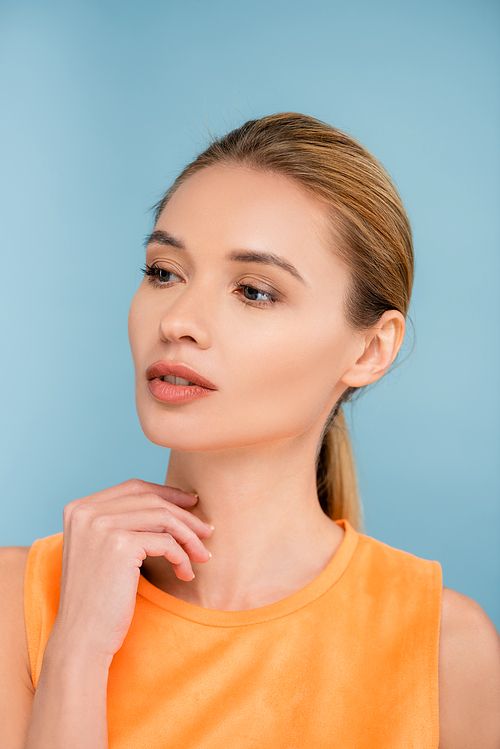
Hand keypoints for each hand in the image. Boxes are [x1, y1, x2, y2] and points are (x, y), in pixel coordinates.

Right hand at [48, 479, 212, 667]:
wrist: (81, 638)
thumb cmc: (97, 599)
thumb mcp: (102, 550)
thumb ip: (122, 522)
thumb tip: (171, 503)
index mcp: (79, 508)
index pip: (133, 487)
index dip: (167, 493)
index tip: (191, 503)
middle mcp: (86, 511)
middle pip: (151, 500)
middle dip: (184, 515)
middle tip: (206, 531)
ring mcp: (101, 526)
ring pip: (163, 518)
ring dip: (189, 537)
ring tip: (203, 556)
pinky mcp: (120, 545)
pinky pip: (166, 543)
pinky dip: (182, 557)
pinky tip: (185, 574)